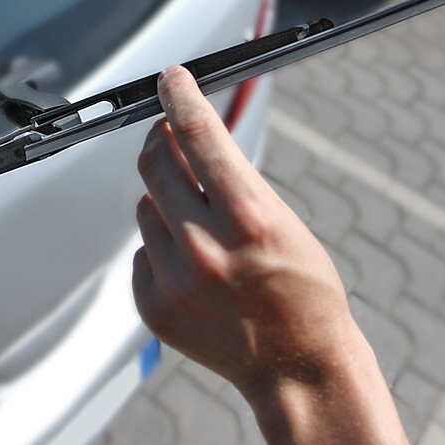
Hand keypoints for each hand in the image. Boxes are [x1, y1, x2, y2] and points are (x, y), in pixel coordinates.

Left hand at [131, 65, 418, 444]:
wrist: (297, 366)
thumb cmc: (304, 289)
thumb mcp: (285, 222)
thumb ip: (232, 180)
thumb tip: (184, 135)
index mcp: (251, 219)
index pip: (200, 136)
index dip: (181, 96)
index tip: (170, 78)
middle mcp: (206, 248)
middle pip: (156, 163)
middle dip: (162, 140)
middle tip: (172, 136)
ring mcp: (175, 281)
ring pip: (145, 205)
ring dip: (165, 200)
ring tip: (201, 224)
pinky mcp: (154, 306)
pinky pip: (141, 249)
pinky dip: (161, 246)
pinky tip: (194, 266)